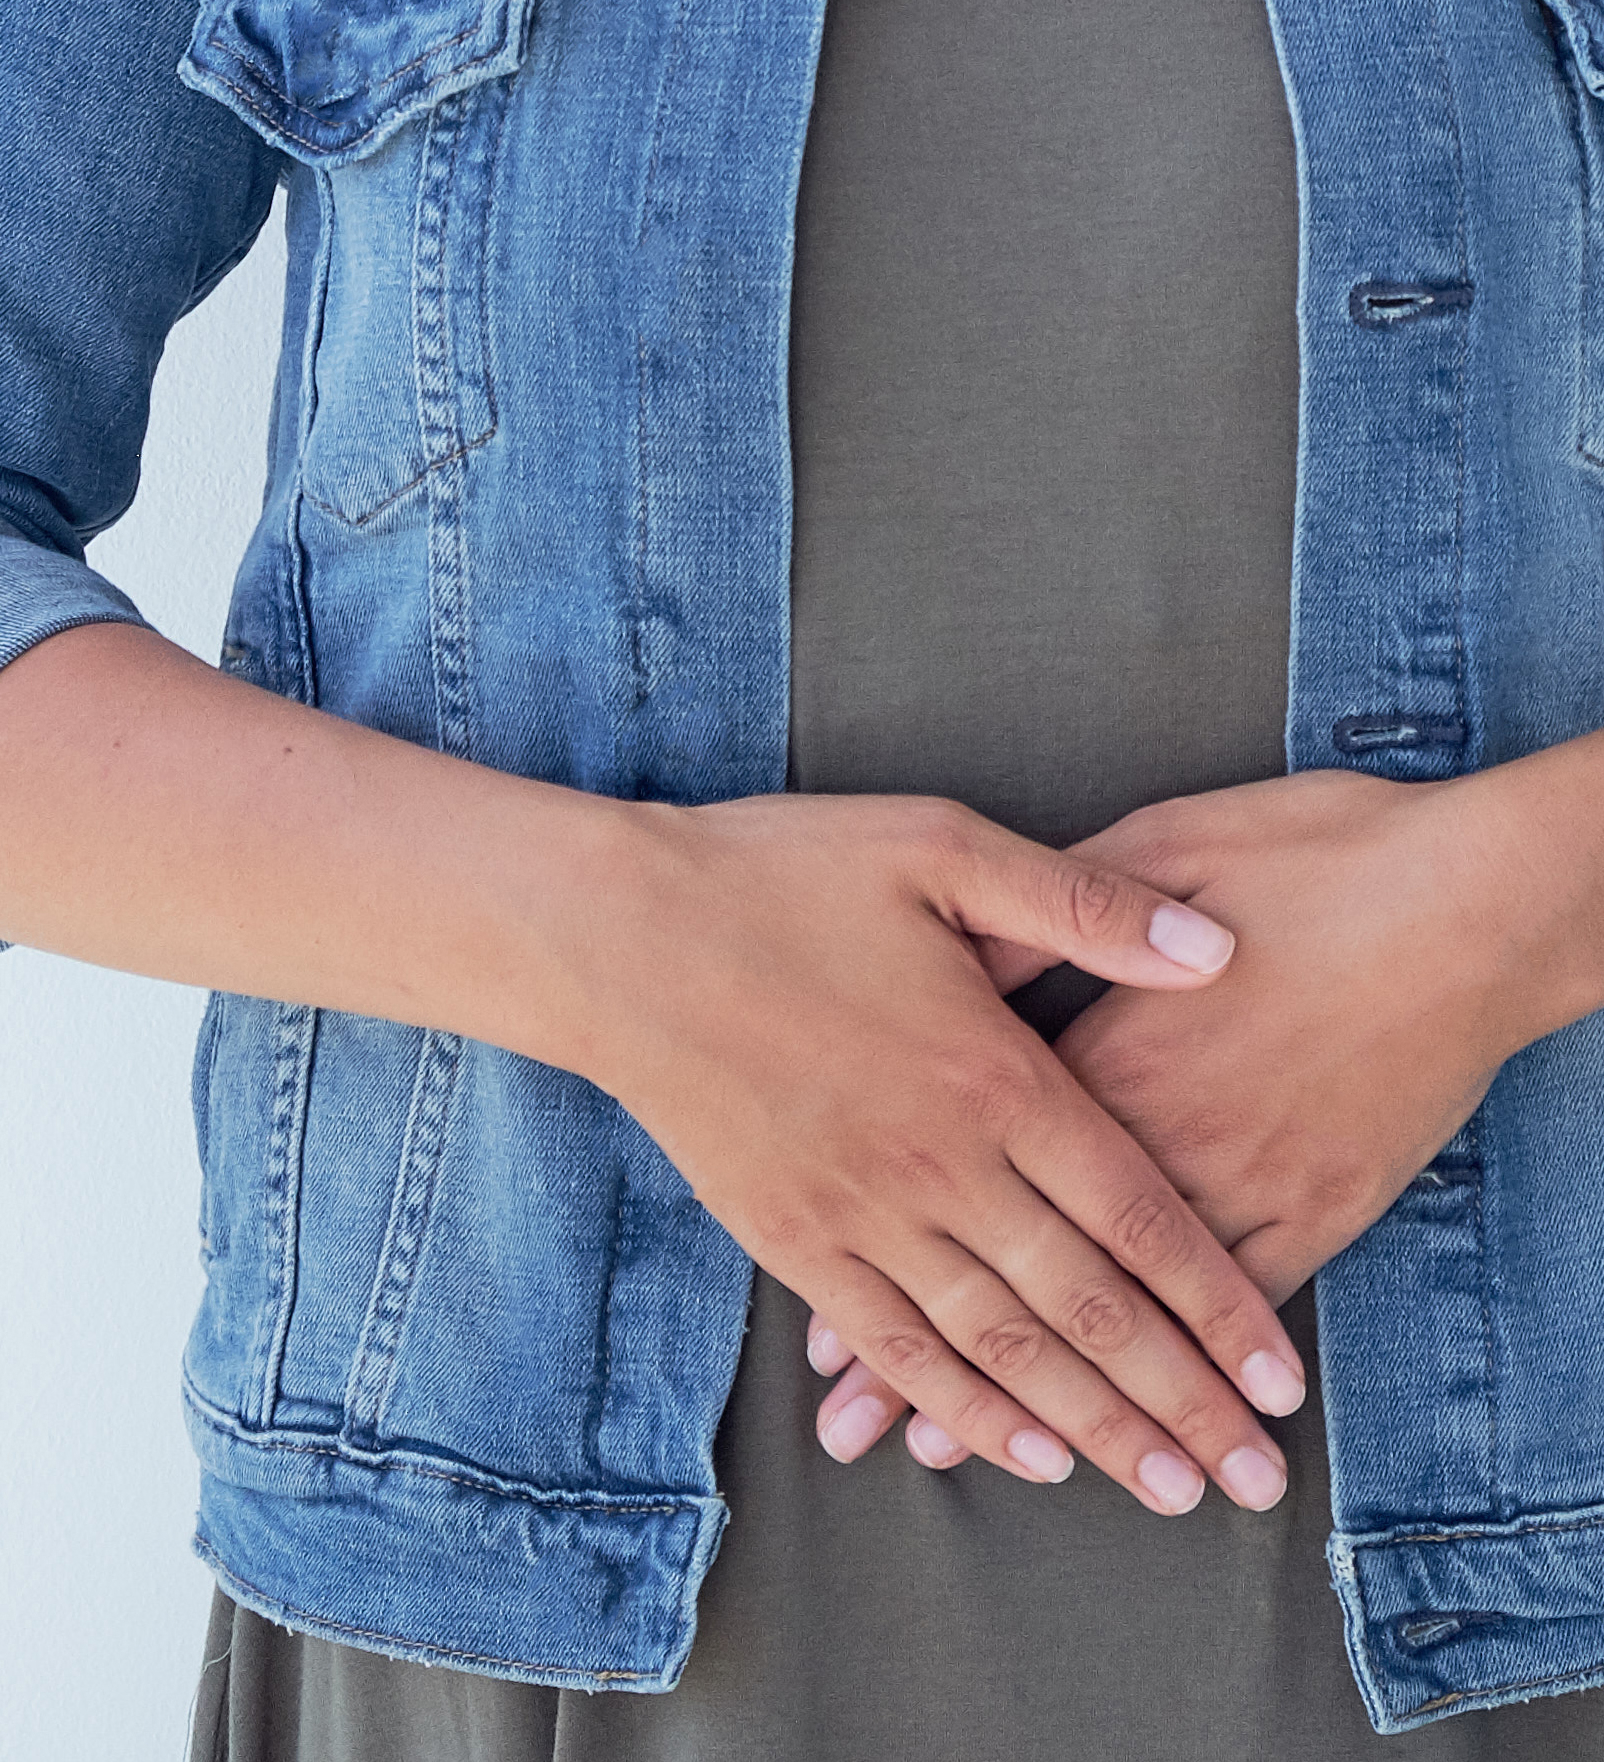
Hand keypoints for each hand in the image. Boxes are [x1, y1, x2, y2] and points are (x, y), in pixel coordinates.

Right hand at [567, 793, 1303, 1516]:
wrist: (611, 935)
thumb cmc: (775, 877)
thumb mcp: (939, 846)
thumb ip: (1085, 904)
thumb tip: (1220, 950)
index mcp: (994, 1075)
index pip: (1140, 1216)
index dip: (1219, 1308)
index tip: (1283, 1383)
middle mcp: (938, 1165)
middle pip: (1087, 1309)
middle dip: (1181, 1403)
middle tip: (1253, 1480)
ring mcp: (858, 1212)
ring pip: (1000, 1346)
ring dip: (1090, 1427)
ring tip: (1167, 1487)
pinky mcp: (788, 1236)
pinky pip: (893, 1343)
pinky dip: (963, 1407)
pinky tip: (1022, 1452)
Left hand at [806, 751, 1603, 1488]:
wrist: (1479, 897)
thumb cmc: (1317, 857)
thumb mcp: (1157, 848)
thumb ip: (1053, 909)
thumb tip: (962, 955)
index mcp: (1102, 1051)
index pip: (969, 1162)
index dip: (894, 1238)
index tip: (825, 1310)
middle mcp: (1159, 1134)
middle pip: (1024, 1262)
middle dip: (934, 1351)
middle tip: (864, 1430)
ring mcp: (1241, 1177)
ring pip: (1123, 1310)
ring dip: (1038, 1390)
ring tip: (951, 1455)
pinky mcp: (1316, 1203)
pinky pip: (1231, 1309)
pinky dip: (1171, 1371)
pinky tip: (1129, 1422)